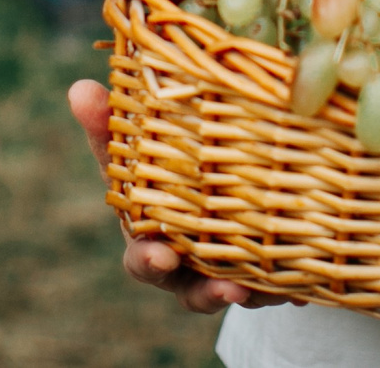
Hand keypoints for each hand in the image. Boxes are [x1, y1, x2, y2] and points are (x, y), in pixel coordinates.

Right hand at [66, 80, 293, 315]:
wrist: (226, 188)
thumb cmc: (170, 168)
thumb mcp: (142, 147)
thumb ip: (111, 126)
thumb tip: (77, 88)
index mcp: (152, 240)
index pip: (142, 254)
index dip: (149, 259)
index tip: (161, 256)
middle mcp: (184, 267)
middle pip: (191, 289)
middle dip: (202, 289)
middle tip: (221, 285)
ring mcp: (221, 275)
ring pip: (232, 292)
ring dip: (244, 291)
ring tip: (255, 287)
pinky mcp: (260, 279)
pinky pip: (274, 289)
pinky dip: (286, 289)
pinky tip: (302, 289)